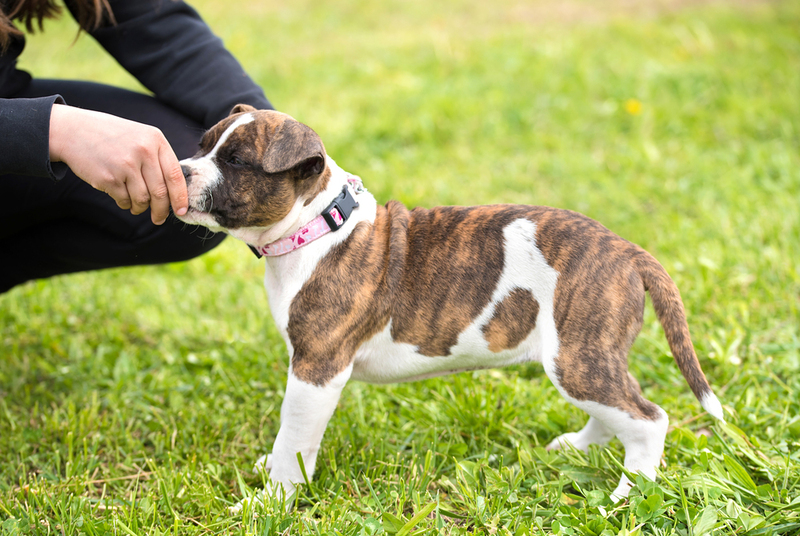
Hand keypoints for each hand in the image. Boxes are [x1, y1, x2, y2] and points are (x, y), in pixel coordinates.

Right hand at [49, 104, 187, 224]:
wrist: (73, 131)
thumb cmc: (112, 137)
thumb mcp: (141, 137)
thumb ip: (158, 159)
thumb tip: (177, 192)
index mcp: (155, 140)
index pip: (176, 176)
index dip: (181, 197)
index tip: (182, 211)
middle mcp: (143, 151)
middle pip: (160, 193)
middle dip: (161, 211)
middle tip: (159, 218)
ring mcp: (125, 165)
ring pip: (143, 200)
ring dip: (141, 208)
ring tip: (137, 206)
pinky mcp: (108, 178)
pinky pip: (125, 200)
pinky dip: (125, 204)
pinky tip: (122, 197)